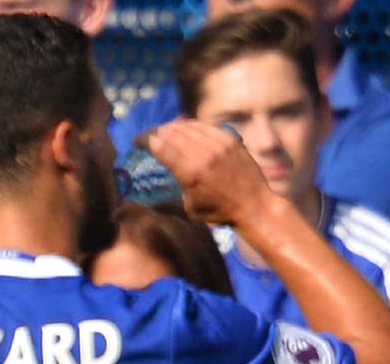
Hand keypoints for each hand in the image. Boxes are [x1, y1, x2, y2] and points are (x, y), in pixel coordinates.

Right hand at [145, 120, 278, 227]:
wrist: (254, 206)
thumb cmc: (219, 213)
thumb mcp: (187, 211)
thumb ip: (161, 203)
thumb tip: (135, 202)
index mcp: (190, 173)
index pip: (159, 146)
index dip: (144, 139)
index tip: (136, 140)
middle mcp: (203, 155)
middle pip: (171, 132)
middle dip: (155, 131)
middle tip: (148, 135)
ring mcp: (219, 145)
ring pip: (188, 126)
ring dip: (172, 126)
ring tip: (164, 131)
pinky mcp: (230, 140)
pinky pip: (205, 126)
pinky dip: (191, 126)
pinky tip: (185, 130)